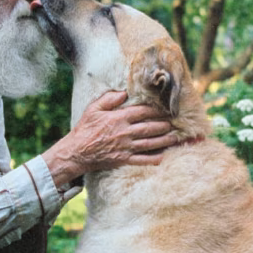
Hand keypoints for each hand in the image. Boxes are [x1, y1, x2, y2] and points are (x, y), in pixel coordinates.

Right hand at [42, 90, 178, 189]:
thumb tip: (124, 92)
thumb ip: (109, 99)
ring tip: (175, 138)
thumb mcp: (93, 109)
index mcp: (119, 118)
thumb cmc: (84, 129)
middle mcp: (125, 132)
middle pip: (150, 127)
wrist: (76, 152)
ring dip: (164, 140)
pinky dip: (154, 159)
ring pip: (150, 143)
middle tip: (175, 123)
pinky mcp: (123, 159)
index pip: (143, 112)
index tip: (166, 108)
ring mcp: (125, 147)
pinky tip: (163, 156)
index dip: (156, 110)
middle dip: (165, 125)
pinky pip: (142, 160)